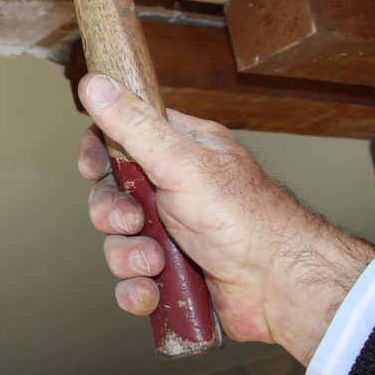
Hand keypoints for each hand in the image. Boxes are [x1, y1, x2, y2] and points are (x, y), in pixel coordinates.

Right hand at [77, 73, 374, 364]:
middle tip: (132, 220)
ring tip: (155, 262)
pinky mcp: (173, 273)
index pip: (121, 137)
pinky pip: (133, 280)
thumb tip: (95, 83)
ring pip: (118, 241)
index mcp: (179, 151)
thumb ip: (134, 125)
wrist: (281, 287)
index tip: (94, 168)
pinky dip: (136, 289)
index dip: (99, 153)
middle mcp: (173, 189)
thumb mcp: (182, 162)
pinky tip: (151, 291)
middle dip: (112, 214)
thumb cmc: (246, 219)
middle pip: (111, 193)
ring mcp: (172, 232)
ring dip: (128, 256)